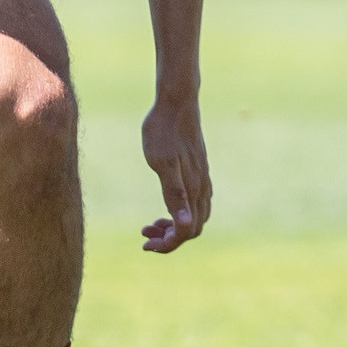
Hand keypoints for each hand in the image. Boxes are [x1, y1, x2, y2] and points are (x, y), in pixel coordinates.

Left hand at [137, 95, 211, 252]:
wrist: (177, 101)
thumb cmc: (163, 130)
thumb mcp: (162, 163)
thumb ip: (174, 195)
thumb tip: (183, 226)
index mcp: (191, 189)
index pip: (185, 232)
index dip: (167, 245)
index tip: (145, 244)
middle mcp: (200, 188)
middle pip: (192, 229)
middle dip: (169, 239)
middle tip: (144, 234)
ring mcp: (202, 179)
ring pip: (195, 217)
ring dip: (174, 227)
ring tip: (150, 224)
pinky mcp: (199, 170)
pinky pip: (196, 203)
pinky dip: (180, 213)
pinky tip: (166, 205)